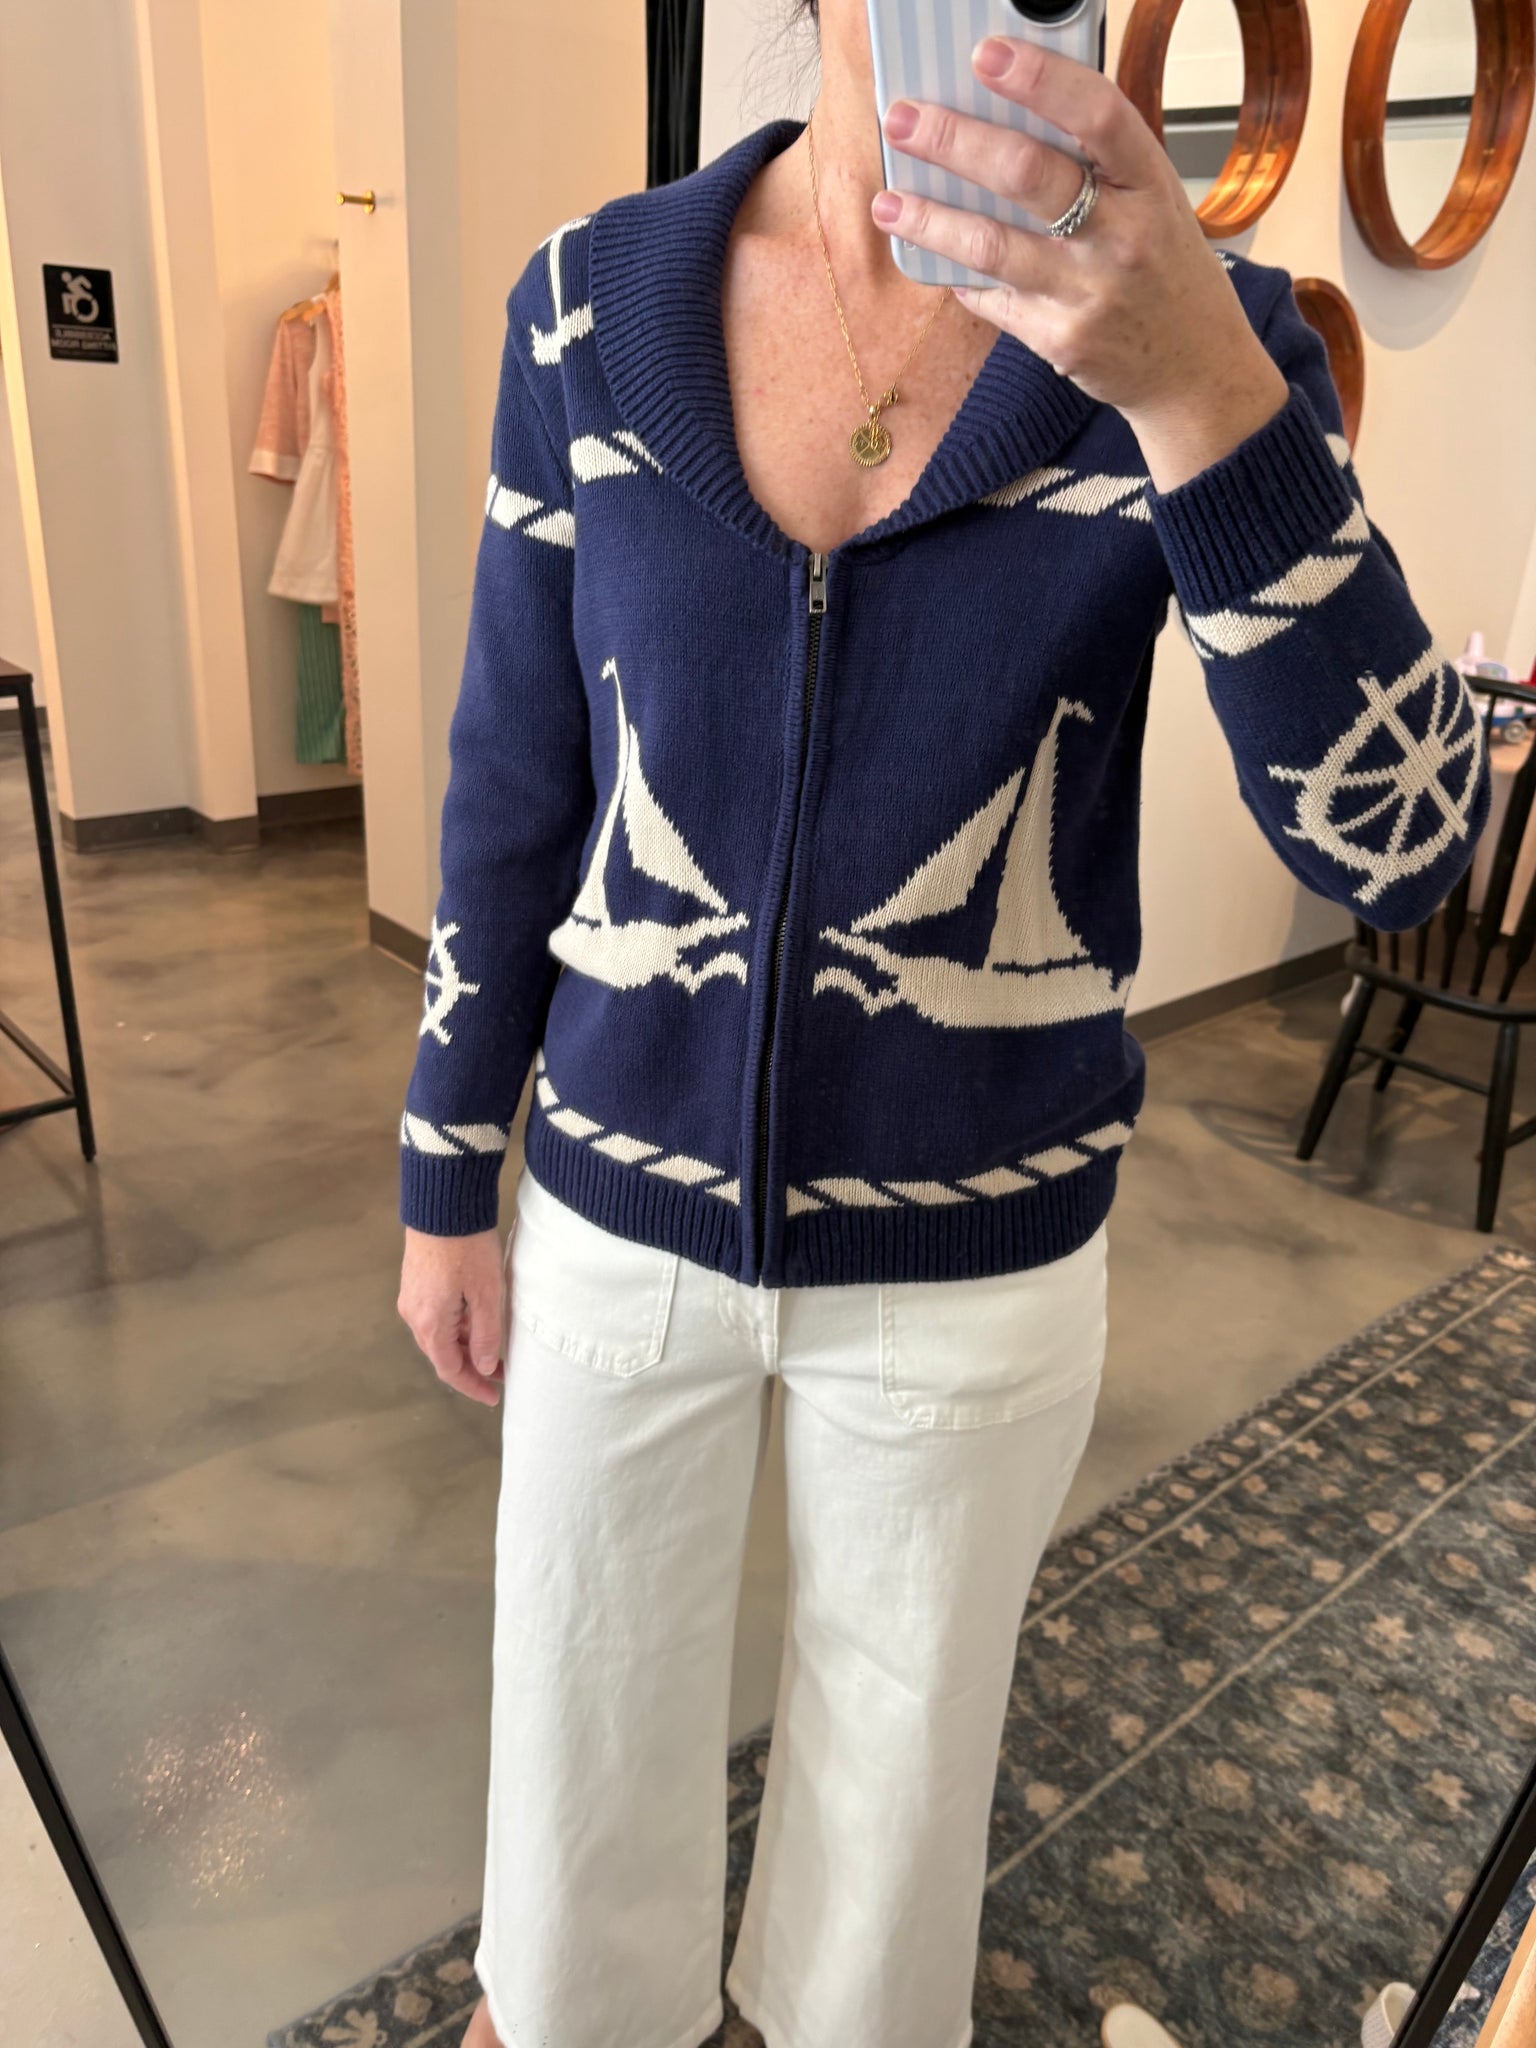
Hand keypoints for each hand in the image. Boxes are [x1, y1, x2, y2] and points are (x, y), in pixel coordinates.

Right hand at [398, 1226, 505, 1405]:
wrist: (443, 1203)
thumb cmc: (468, 1248)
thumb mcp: (487, 1294)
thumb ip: (486, 1335)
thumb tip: (485, 1366)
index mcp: (430, 1324)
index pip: (450, 1369)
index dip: (473, 1386)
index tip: (493, 1396)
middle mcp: (413, 1315)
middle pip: (442, 1354)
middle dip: (471, 1367)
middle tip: (500, 1374)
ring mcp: (411, 1297)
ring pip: (439, 1335)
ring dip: (464, 1345)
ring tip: (494, 1347)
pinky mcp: (415, 1280)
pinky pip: (435, 1316)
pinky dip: (456, 1326)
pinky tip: (476, 1320)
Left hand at [872, 36, 1289, 491]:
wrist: (1196, 368)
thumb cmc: (1166, 270)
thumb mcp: (1154, 202)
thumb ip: (1096, 164)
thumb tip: (1007, 114)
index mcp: (1150, 184)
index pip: (1098, 116)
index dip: (1041, 80)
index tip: (986, 55)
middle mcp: (1122, 237)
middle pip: (1027, 176)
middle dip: (954, 142)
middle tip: (903, 119)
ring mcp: (1089, 293)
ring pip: (991, 245)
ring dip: (929, 220)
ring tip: (886, 202)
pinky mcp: (1060, 341)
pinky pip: (992, 299)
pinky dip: (959, 276)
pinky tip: (933, 258)